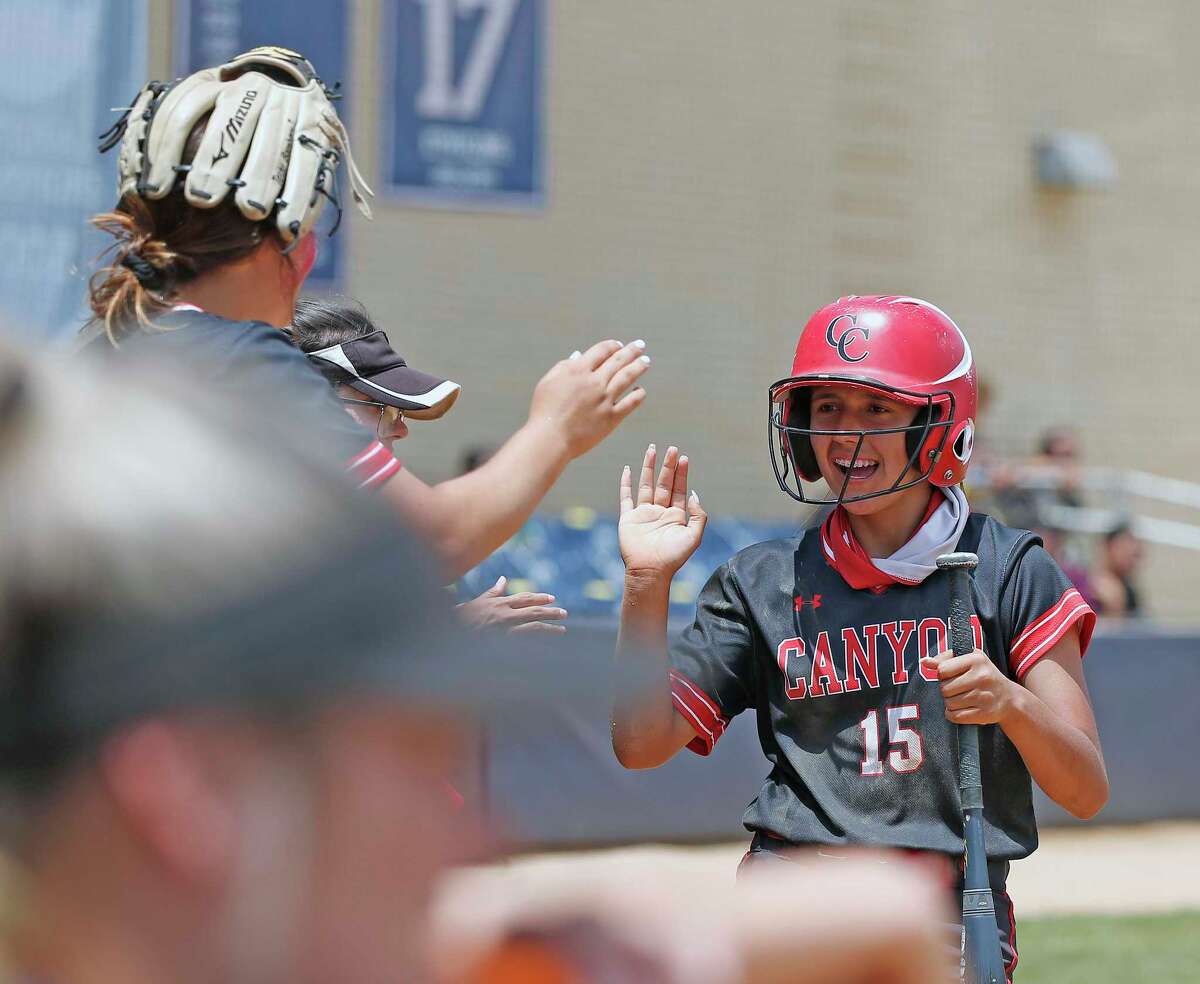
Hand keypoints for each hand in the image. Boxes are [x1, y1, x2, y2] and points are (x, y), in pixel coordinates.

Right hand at [457, 577, 567, 634]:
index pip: (524, 598)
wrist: (448, 635)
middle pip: (533, 611)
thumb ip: (493, 592)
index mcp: (498, 603)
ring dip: (550, 628)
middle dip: (550, 612)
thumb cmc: (460, 618)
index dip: (539, 598)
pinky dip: (538, 643)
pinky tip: (548, 647)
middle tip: (564, 613)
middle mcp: (504, 614)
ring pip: (533, 627)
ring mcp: (504, 629)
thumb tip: (504, 579)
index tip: (552, 598)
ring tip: (562, 629)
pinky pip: (525, 643)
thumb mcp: (477, 601)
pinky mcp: (503, 643)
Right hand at [528, 340, 649, 459]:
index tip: (619, 345)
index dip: (612, 346)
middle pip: (618, 361)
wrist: (550, 437)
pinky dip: (637, 395)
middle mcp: (595, 382)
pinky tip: (641, 390)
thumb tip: (578, 355)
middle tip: (640, 345)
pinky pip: (630, 404)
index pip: (601, 351)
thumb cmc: (545, 410)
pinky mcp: (611, 418)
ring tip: (646, 361)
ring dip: (638, 367)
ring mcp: (605, 399)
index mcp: (578, 370)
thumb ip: (564, 366)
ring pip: (627, 378)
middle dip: (631, 351)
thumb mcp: (548, 382)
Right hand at [618, 444, 706, 577]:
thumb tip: (693, 494)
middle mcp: (660, 512)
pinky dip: (626, 483)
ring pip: (646, 485)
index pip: (679, 489)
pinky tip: (628, 469)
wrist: (650, 571)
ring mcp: (643, 514)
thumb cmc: (673, 557)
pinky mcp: (628, 518)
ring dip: (649, 467)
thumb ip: (698, 514)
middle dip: (668, 466)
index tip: (684, 458)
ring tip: (652, 449)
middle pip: (664, 483)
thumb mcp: (694, 536)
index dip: (682, 474)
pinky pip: (626, 497)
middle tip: (672, 448)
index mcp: (675, 516)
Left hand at [921, 649, 1017, 724]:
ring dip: (950, 703)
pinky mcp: (985, 713)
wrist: (1009, 698)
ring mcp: (984, 696)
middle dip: (946, 690)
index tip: (951, 676)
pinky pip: (956, 717)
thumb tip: (924, 662)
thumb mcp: (968, 660)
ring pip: (949, 704)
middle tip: (958, 689)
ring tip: (962, 698)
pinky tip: (962, 709)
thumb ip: (944, 659)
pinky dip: (954, 715)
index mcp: (976, 659)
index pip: (942, 670)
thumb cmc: (983, 675)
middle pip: (944, 689)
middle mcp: (982, 677)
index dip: (942, 674)